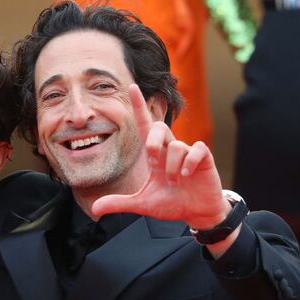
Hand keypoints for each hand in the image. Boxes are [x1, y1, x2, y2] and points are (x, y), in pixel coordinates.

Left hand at [91, 84, 228, 229]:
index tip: (131, 87)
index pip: (144, 125)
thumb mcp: (142, 204)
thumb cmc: (171, 202)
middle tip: (154, 166)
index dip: (139, 107)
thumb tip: (95, 209)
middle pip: (158, 127)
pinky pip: (195, 150)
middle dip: (153, 144)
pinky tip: (187, 176)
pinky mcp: (204, 157)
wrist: (197, 213)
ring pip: (176, 145)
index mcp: (155, 155)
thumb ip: (120, 203)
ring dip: (171, 168)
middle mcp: (170, 149)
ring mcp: (187, 152)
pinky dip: (188, 164)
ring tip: (174, 183)